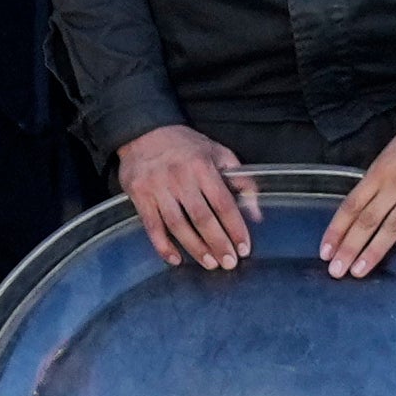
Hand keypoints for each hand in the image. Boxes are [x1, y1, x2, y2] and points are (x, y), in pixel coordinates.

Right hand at [115, 124, 260, 270]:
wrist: (145, 132)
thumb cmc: (186, 146)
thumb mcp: (219, 153)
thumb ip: (241, 180)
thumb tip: (255, 213)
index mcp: (203, 167)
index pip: (224, 203)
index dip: (235, 228)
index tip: (244, 247)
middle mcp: (180, 178)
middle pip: (202, 218)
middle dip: (218, 243)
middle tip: (229, 262)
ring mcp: (158, 188)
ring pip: (178, 225)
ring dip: (195, 248)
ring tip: (210, 263)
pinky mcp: (139, 197)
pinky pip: (152, 227)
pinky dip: (163, 245)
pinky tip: (175, 259)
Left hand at [328, 109, 395, 275]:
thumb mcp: (390, 152)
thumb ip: (377, 179)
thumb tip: (361, 209)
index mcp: (380, 170)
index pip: (351, 206)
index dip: (336, 230)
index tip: (325, 251)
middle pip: (368, 220)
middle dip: (349, 248)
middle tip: (336, 271)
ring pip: (393, 228)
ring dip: (374, 252)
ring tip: (359, 272)